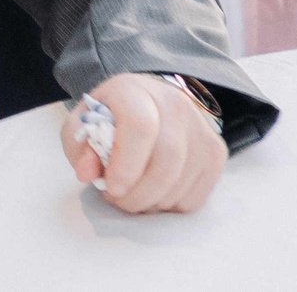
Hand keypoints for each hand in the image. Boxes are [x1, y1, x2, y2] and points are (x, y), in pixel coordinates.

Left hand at [61, 73, 226, 214]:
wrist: (148, 105)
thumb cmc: (111, 118)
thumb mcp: (83, 125)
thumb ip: (80, 147)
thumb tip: (87, 173)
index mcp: (135, 90)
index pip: (140, 126)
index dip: (126, 164)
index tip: (111, 188)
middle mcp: (175, 105)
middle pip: (166, 162)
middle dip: (138, 194)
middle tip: (117, 199)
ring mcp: (201, 129)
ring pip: (181, 183)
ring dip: (151, 202)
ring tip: (131, 195)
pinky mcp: (216, 153)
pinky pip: (195, 197)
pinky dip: (171, 205)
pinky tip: (154, 193)